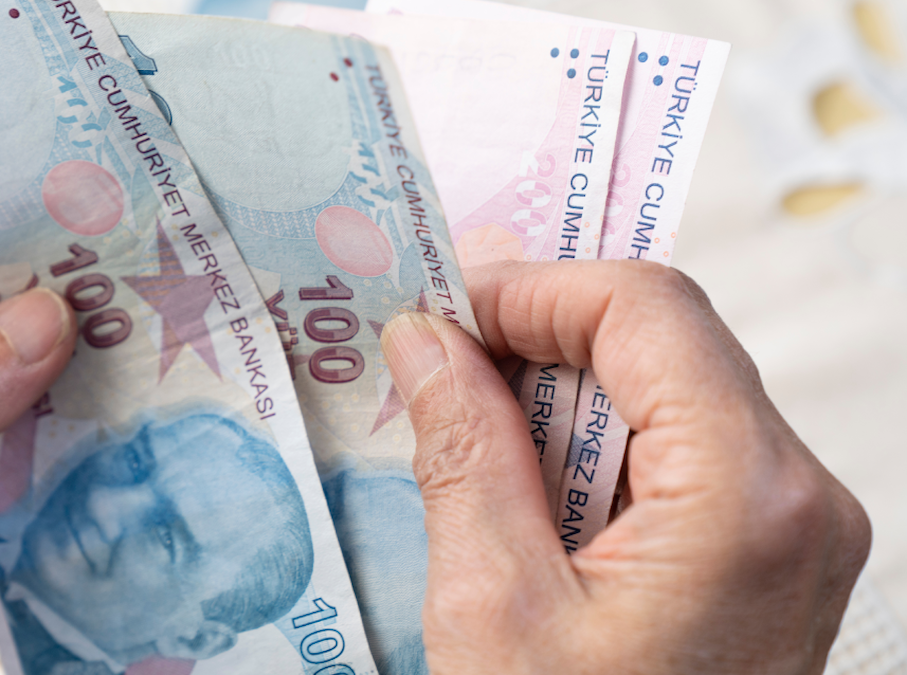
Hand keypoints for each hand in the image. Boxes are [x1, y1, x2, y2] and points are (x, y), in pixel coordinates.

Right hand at [380, 261, 870, 674]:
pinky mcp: (769, 551)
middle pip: (665, 342)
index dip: (534, 289)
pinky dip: (594, 445)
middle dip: (542, 337)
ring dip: (562, 393)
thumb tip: (427, 340)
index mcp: (747, 499)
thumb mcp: (491, 607)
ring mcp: (797, 526)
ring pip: (671, 389)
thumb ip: (463, 448)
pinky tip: (526, 485)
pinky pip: (681, 449)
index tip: (444, 311)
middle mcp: (801, 497)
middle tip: (439, 360)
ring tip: (469, 428)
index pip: (646, 311)